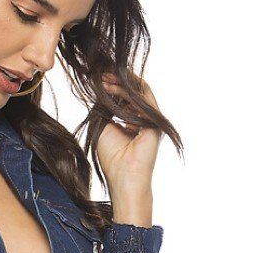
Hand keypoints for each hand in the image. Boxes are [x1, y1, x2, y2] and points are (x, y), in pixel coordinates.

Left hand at [96, 72, 161, 225]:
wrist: (123, 177)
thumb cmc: (112, 158)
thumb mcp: (103, 127)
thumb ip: (105, 109)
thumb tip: (100, 90)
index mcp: (135, 121)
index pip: (127, 97)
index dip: (114, 86)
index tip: (98, 79)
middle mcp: (146, 118)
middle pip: (135, 92)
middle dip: (118, 81)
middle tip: (101, 75)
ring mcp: (152, 120)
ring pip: (139, 93)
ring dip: (121, 84)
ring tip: (104, 80)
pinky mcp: (155, 123)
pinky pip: (142, 101)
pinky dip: (126, 93)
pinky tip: (112, 90)